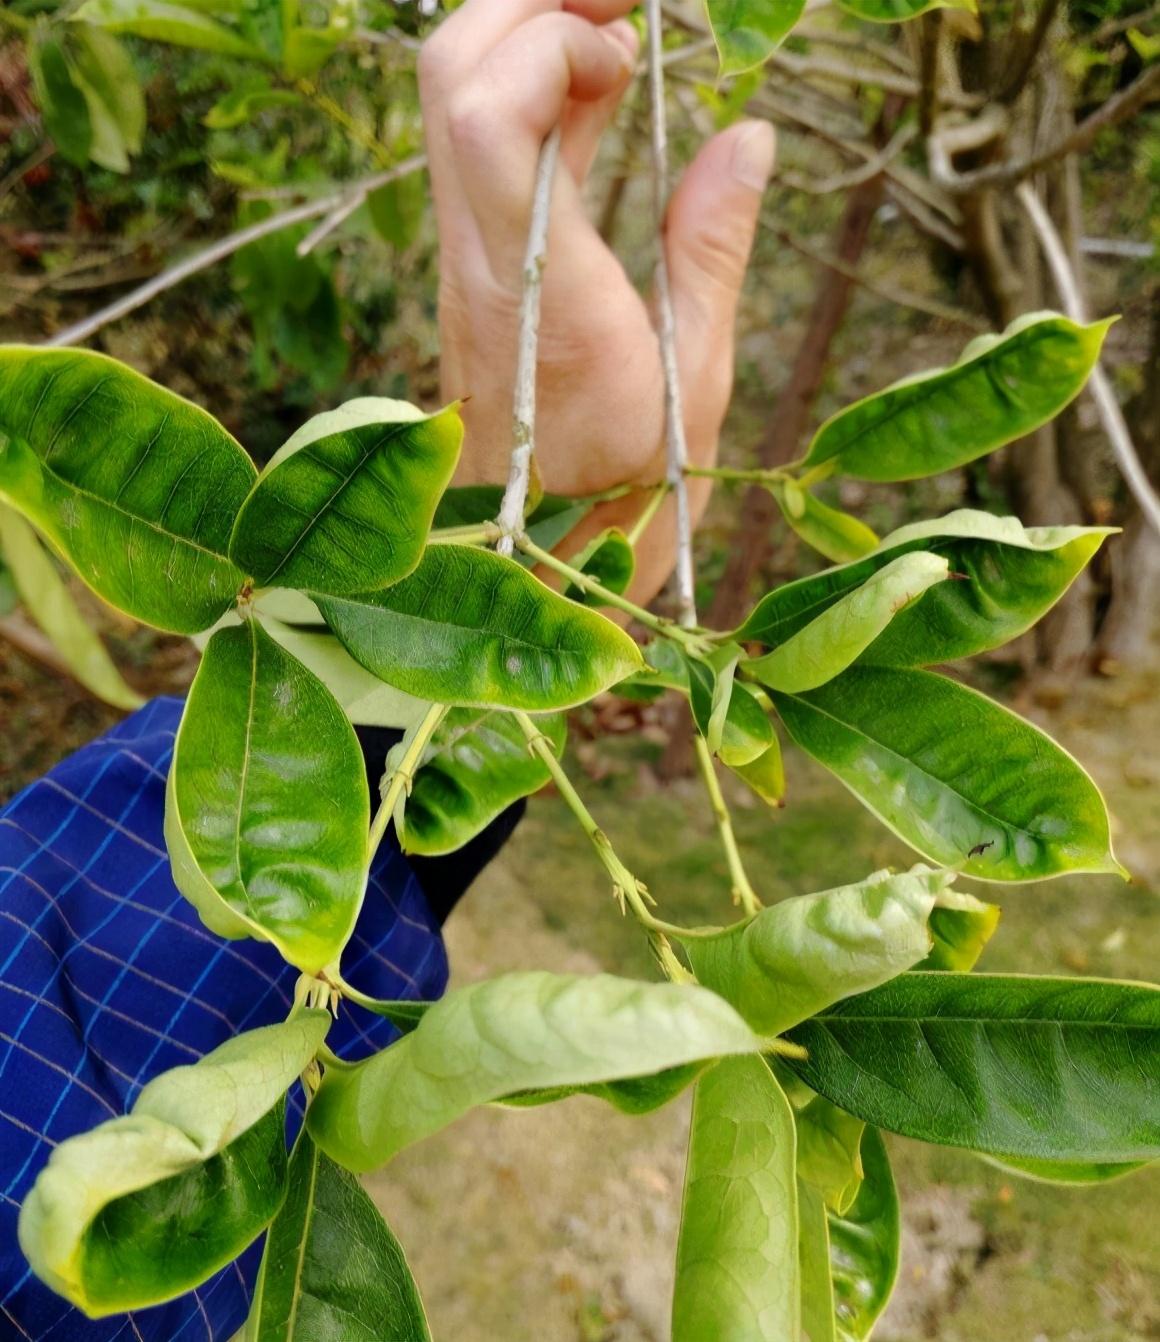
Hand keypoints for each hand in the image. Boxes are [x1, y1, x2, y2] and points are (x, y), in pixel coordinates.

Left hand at [419, 0, 773, 603]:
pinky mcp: (472, 255)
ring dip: (529, 29)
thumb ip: (714, 251)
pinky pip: (480, 136)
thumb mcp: (699, 378)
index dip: (546, 47)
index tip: (628, 52)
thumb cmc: (631, 480)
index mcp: (542, 292)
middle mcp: (479, 257)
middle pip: (449, 71)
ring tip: (621, 29)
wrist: (537, 543)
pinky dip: (534, 85)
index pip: (486, 121)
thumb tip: (748, 135)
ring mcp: (464, 253)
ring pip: (452, 91)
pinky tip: (601, 87)